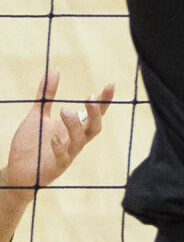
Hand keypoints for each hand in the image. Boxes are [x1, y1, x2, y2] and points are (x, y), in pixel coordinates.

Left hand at [5, 71, 114, 191]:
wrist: (16, 171)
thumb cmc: (31, 144)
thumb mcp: (37, 115)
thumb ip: (47, 95)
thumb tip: (54, 69)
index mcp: (73, 127)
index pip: (94, 113)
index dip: (104, 101)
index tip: (110, 85)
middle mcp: (74, 140)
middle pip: (95, 126)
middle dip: (97, 112)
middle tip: (90, 98)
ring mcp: (68, 154)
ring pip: (81, 140)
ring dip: (75, 125)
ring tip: (64, 111)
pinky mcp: (56, 166)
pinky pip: (63, 156)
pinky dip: (59, 146)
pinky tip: (52, 138)